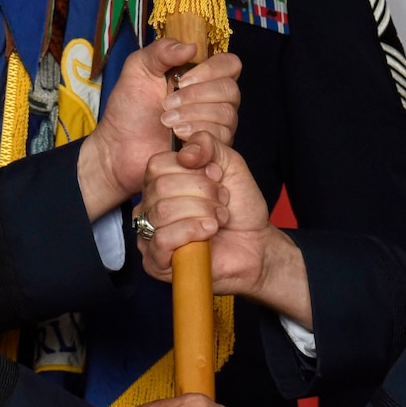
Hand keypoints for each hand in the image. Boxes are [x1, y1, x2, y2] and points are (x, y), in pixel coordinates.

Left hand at [76, 39, 241, 218]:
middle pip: (230, 90)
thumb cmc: (129, 109)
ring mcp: (216, 125)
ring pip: (227, 115)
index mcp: (201, 76)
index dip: (211, 70)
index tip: (183, 79)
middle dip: (196, 97)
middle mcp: (214, 99)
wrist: (119, 146)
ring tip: (167, 121)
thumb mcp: (138, 69)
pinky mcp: (212, 149)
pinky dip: (197, 133)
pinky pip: (221, 137)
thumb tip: (191, 47)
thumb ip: (161, 50)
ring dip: (194, 116)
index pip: (229, 64)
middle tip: (166, 105)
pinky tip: (177, 136)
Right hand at [139, 139, 311, 324]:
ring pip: (162, 211)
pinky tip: (209, 232)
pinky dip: (192, 231)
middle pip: (161, 187)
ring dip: (202, 212)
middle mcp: (149, 207)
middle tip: (221, 202)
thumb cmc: (239, 208)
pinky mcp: (155, 262)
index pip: (157, 164)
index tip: (217, 178)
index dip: (193, 170)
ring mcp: (149, 235)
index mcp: (160, 183)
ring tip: (218, 219)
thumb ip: (207, 144)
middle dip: (202, 192)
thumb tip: (184, 151)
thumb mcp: (229, 164)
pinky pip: (163, 239)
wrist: (256, 244)